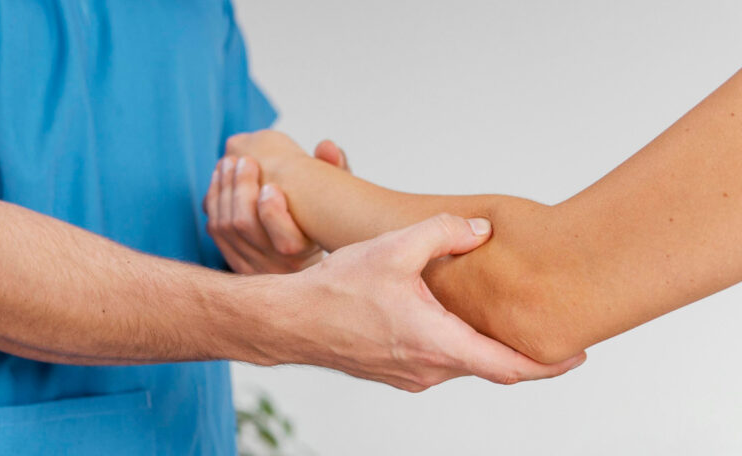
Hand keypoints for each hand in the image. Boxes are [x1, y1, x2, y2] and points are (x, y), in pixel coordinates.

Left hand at [204, 138, 347, 272]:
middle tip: (244, 160)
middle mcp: (278, 269)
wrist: (305, 255)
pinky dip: (214, 200)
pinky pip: (215, 231)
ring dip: (224, 188)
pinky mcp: (234, 263)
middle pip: (246, 227)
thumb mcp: (337, 196)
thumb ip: (336, 169)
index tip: (271, 185)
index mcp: (307, 255)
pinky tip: (219, 178)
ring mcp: (252, 268)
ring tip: (229, 163)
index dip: (272, 213)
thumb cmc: (324, 217)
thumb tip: (327, 145)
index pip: (286, 243)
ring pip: (225, 226)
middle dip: (241, 188)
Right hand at [273, 213, 585, 390]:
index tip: (577, 356)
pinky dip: (458, 346)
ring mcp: (411, 376)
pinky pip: (439, 362)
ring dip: (486, 346)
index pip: (508, 367)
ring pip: (463, 363)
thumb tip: (481, 230)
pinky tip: (452, 319)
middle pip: (491, 366)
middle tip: (548, 324)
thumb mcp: (394, 247)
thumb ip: (444, 232)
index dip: (549, 364)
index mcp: (435, 342)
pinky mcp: (395, 373)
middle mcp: (427, 369)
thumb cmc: (337, 288)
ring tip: (502, 317)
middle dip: (522, 349)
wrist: (291, 321)